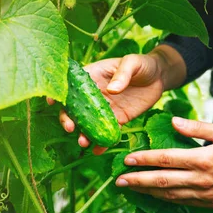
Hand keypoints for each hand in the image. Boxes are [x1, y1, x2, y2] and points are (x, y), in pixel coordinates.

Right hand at [48, 52, 169, 152]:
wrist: (160, 77)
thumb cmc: (142, 64)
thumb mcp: (132, 62)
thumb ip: (122, 74)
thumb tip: (111, 90)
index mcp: (93, 76)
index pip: (71, 85)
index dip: (60, 93)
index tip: (52, 102)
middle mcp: (94, 94)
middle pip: (75, 108)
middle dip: (68, 119)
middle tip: (70, 128)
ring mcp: (105, 108)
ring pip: (89, 123)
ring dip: (83, 134)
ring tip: (83, 142)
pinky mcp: (118, 119)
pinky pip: (107, 132)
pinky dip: (102, 142)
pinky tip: (98, 150)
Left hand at [115, 117, 212, 207]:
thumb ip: (197, 128)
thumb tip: (172, 123)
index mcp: (203, 160)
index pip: (166, 160)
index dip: (144, 160)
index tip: (127, 159)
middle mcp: (201, 180)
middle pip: (162, 182)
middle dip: (137, 181)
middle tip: (119, 180)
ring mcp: (204, 195)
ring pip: (169, 196)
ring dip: (147, 193)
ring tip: (130, 188)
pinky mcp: (208, 204)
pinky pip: (181, 202)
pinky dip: (164, 199)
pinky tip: (153, 195)